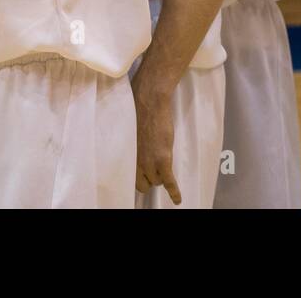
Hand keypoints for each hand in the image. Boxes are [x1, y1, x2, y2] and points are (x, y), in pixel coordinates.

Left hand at [130, 71, 180, 204]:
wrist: (149, 100)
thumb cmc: (138, 108)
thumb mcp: (128, 129)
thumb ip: (130, 141)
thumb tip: (123, 139)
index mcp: (126, 153)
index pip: (130, 175)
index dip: (137, 176)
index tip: (140, 177)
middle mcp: (135, 161)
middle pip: (142, 183)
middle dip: (149, 179)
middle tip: (155, 171)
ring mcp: (149, 162)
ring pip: (156, 181)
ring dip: (161, 177)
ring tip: (166, 169)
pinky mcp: (162, 160)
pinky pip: (169, 182)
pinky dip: (174, 192)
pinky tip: (177, 200)